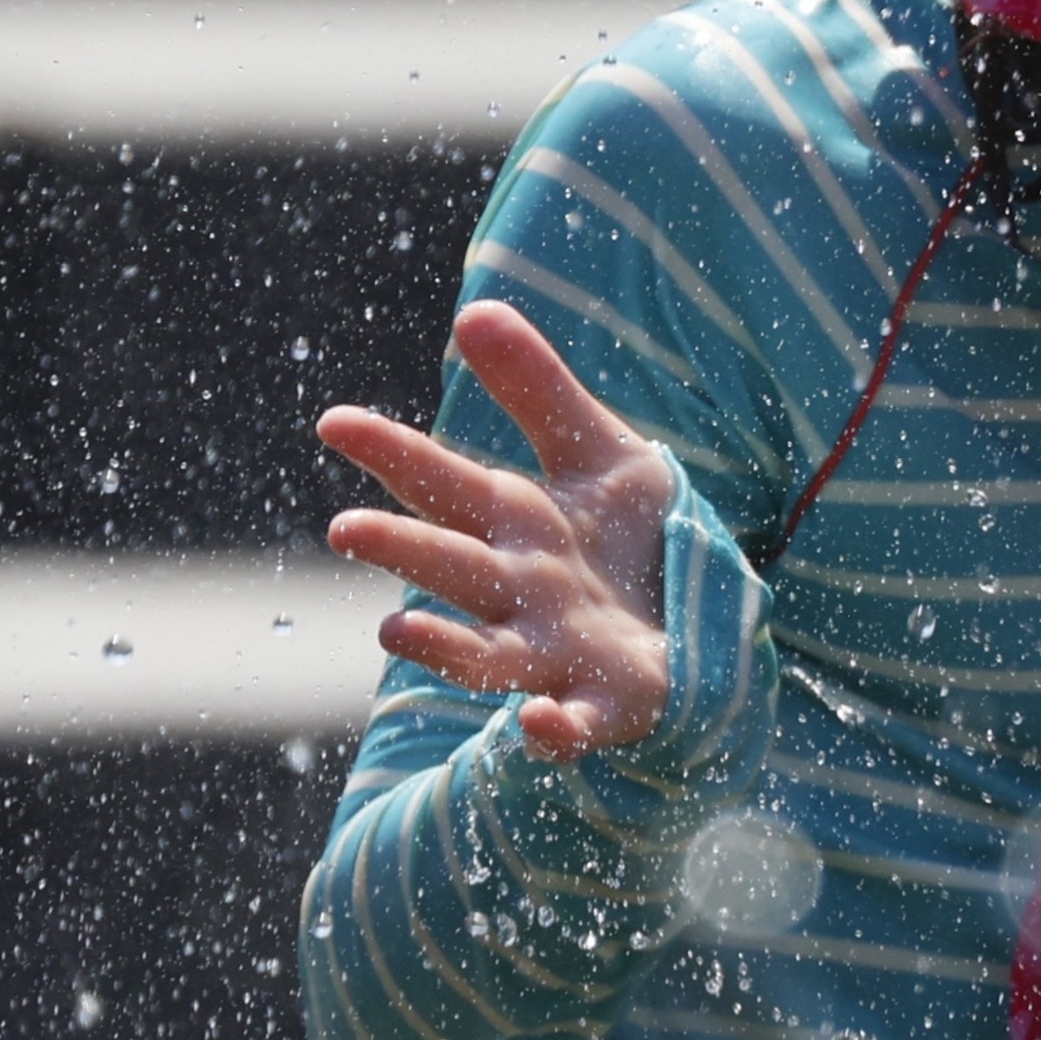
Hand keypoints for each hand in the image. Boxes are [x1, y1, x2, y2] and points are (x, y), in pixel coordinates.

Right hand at [317, 302, 677, 760]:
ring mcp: (557, 653)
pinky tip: (541, 723)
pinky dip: (556, 730)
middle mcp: (521, 593)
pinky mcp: (609, 703)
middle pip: (454, 567)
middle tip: (346, 527)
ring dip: (444, 647)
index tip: (335, 422)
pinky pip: (578, 724)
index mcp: (516, 527)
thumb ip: (537, 390)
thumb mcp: (599, 453)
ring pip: (489, 654)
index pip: (444, 484)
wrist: (705, 627)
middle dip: (403, 552)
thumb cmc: (634, 542)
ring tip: (396, 632)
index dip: (394, 454)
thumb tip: (474, 309)